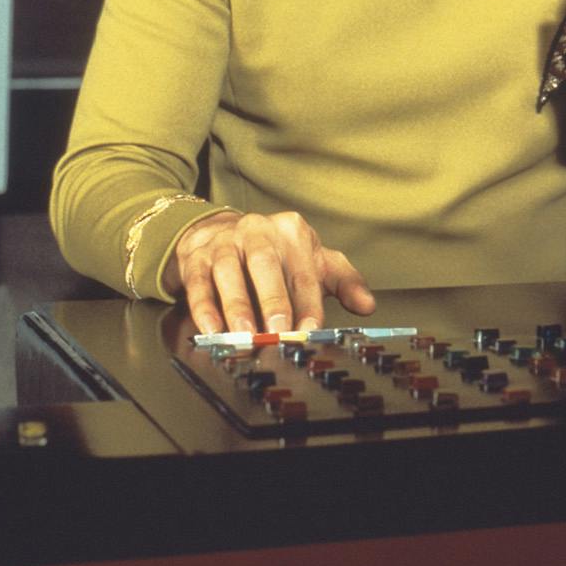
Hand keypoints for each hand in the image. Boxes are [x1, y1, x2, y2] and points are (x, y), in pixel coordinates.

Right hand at [166, 209, 375, 335]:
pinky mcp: (198, 257)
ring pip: (229, 272)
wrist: (220, 232)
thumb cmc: (273, 254)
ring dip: (236, 306)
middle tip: (278, 330)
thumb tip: (367, 305)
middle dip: (273, 299)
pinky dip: (204, 307)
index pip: (304, 270)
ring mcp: (225, 242)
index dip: (309, 302)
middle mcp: (258, 230)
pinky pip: (199, 282)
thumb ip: (343, 281)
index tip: (311, 328)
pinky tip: (210, 329)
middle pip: (266, 264)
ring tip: (244, 334)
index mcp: (292, 231)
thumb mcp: (312, 260)